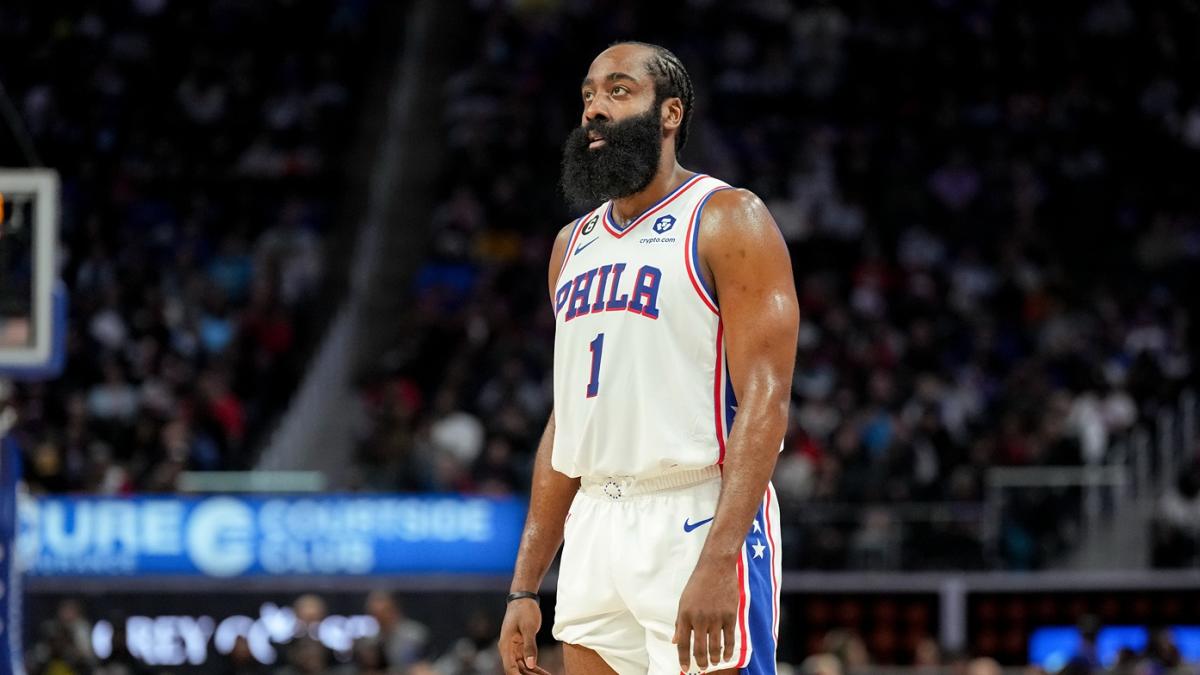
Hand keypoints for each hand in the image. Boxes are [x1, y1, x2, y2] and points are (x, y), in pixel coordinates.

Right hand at [499, 598, 551, 674]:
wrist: (523, 598)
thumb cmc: (524, 610)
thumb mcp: (528, 628)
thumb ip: (529, 647)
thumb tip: (530, 665)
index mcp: (505, 645)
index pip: (509, 668)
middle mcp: (507, 650)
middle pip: (516, 670)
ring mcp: (513, 649)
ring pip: (522, 667)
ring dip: (532, 674)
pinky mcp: (520, 647)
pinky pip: (526, 661)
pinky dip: (535, 667)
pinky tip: (544, 673)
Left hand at [673, 557, 738, 671]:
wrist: (716, 567)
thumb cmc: (698, 584)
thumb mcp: (683, 602)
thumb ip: (680, 623)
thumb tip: (675, 641)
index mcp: (685, 615)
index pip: (683, 643)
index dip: (684, 659)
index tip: (685, 668)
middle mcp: (700, 618)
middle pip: (699, 648)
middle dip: (701, 661)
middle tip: (702, 667)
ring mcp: (716, 618)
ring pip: (715, 646)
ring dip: (714, 658)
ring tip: (714, 663)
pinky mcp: (730, 616)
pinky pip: (729, 638)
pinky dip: (728, 650)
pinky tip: (726, 657)